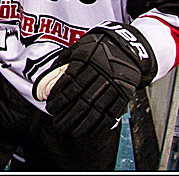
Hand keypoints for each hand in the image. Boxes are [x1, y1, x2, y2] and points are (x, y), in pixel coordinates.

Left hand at [44, 22, 154, 136]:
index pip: (70, 84)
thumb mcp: (81, 46)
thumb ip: (66, 58)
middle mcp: (101, 73)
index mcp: (87, 60)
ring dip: (82, 124)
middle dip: (67, 115)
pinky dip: (101, 126)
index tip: (50, 108)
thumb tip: (50, 73)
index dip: (59, 98)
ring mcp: (114, 84)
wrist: (128, 47)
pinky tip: (91, 132)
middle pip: (82, 99)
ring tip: (71, 131)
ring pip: (96, 109)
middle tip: (57, 124)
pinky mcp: (125, 94)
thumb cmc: (99, 47)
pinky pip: (112, 113)